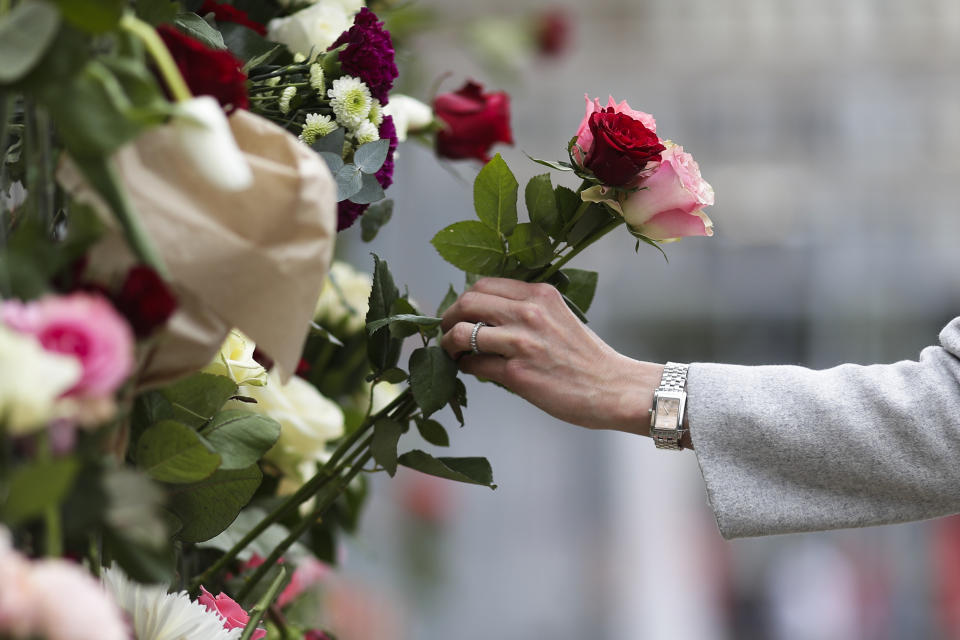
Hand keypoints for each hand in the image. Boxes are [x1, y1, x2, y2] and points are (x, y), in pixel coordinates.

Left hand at [440, 278, 662, 432]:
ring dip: (449, 344)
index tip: (460, 313)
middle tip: (446, 332)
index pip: (484, 285)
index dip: (465, 300)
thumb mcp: (559, 317)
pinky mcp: (516, 373)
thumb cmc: (587, 358)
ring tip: (453, 354)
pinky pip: (474, 364)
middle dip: (448, 318)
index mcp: (540, 294)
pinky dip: (466, 367)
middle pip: (466, 302)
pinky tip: (472, 371)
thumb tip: (487, 318)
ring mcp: (521, 342)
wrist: (614, 388)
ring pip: (461, 332)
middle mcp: (529, 312)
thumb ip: (527, 311)